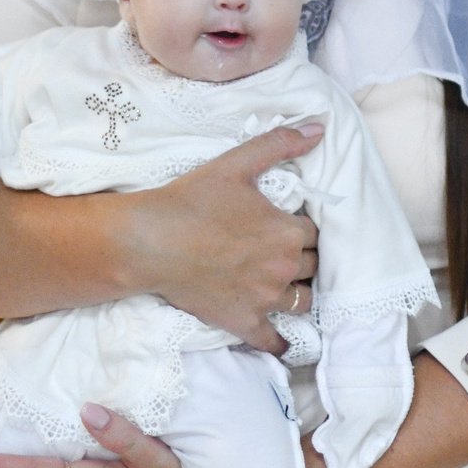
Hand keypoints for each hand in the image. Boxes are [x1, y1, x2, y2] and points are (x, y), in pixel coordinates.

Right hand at [117, 123, 322, 350]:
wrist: (148, 241)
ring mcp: (264, 299)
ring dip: (299, 291)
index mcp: (288, 231)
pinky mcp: (243, 321)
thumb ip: (280, 144)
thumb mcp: (236, 164)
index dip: (302, 227)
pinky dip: (281, 340)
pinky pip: (273, 340)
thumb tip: (319, 127)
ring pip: (303, 300)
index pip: (315, 232)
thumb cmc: (192, 200)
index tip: (288, 224)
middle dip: (303, 257)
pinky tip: (284, 340)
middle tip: (285, 251)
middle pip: (313, 265)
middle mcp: (283, 268)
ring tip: (286, 283)